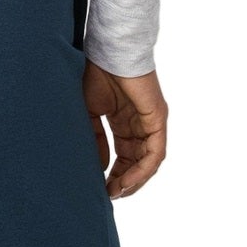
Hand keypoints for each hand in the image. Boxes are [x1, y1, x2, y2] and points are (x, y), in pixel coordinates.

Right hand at [83, 60, 167, 198]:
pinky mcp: (158, 119)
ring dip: (134, 180)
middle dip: (123, 181)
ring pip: (148, 162)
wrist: (107, 50)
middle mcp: (140, 123)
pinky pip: (155, 153)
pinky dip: (142, 170)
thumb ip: (95, 138)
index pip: (123, 155)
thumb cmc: (95, 73)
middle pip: (137, 161)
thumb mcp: (89, 111)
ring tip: (117, 193)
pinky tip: (127, 181)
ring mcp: (151, 122)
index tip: (100, 188)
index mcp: (124, 120)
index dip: (113, 173)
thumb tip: (101, 166)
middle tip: (108, 196)